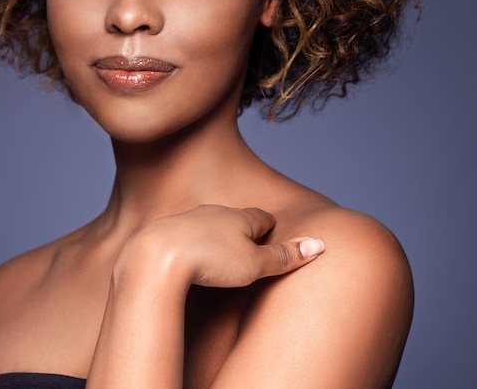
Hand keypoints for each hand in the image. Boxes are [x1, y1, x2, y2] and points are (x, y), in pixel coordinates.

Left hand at [116, 205, 323, 289]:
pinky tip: (190, 253)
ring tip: (222, 249)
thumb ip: (285, 256)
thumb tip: (319, 244)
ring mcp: (189, 219)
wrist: (157, 255)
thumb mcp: (255, 265)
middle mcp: (215, 212)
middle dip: (244, 228)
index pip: (262, 217)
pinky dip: (193, 241)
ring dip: (217, 233)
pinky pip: (186, 233)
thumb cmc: (210, 260)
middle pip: (236, 217)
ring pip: (210, 222)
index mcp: (240, 217)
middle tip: (252, 241)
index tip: (275, 235)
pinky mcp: (167, 231)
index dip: (270, 227)